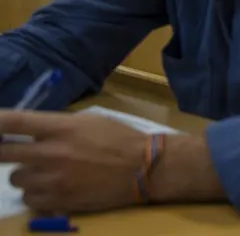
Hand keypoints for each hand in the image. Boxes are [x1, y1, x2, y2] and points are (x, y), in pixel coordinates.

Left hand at [0, 110, 146, 212]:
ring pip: (15, 178)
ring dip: (25, 174)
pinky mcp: (58, 200)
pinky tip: (51, 187)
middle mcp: (52, 153)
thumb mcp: (90, 121)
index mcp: (62, 127)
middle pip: (3, 153)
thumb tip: (31, 132)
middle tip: (9, 151)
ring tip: (42, 172)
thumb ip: (58, 126)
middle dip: (1, 151)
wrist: (143, 168)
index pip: (14, 122)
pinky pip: (28, 199)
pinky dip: (36, 193)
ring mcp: (53, 179)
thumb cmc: (119, 139)